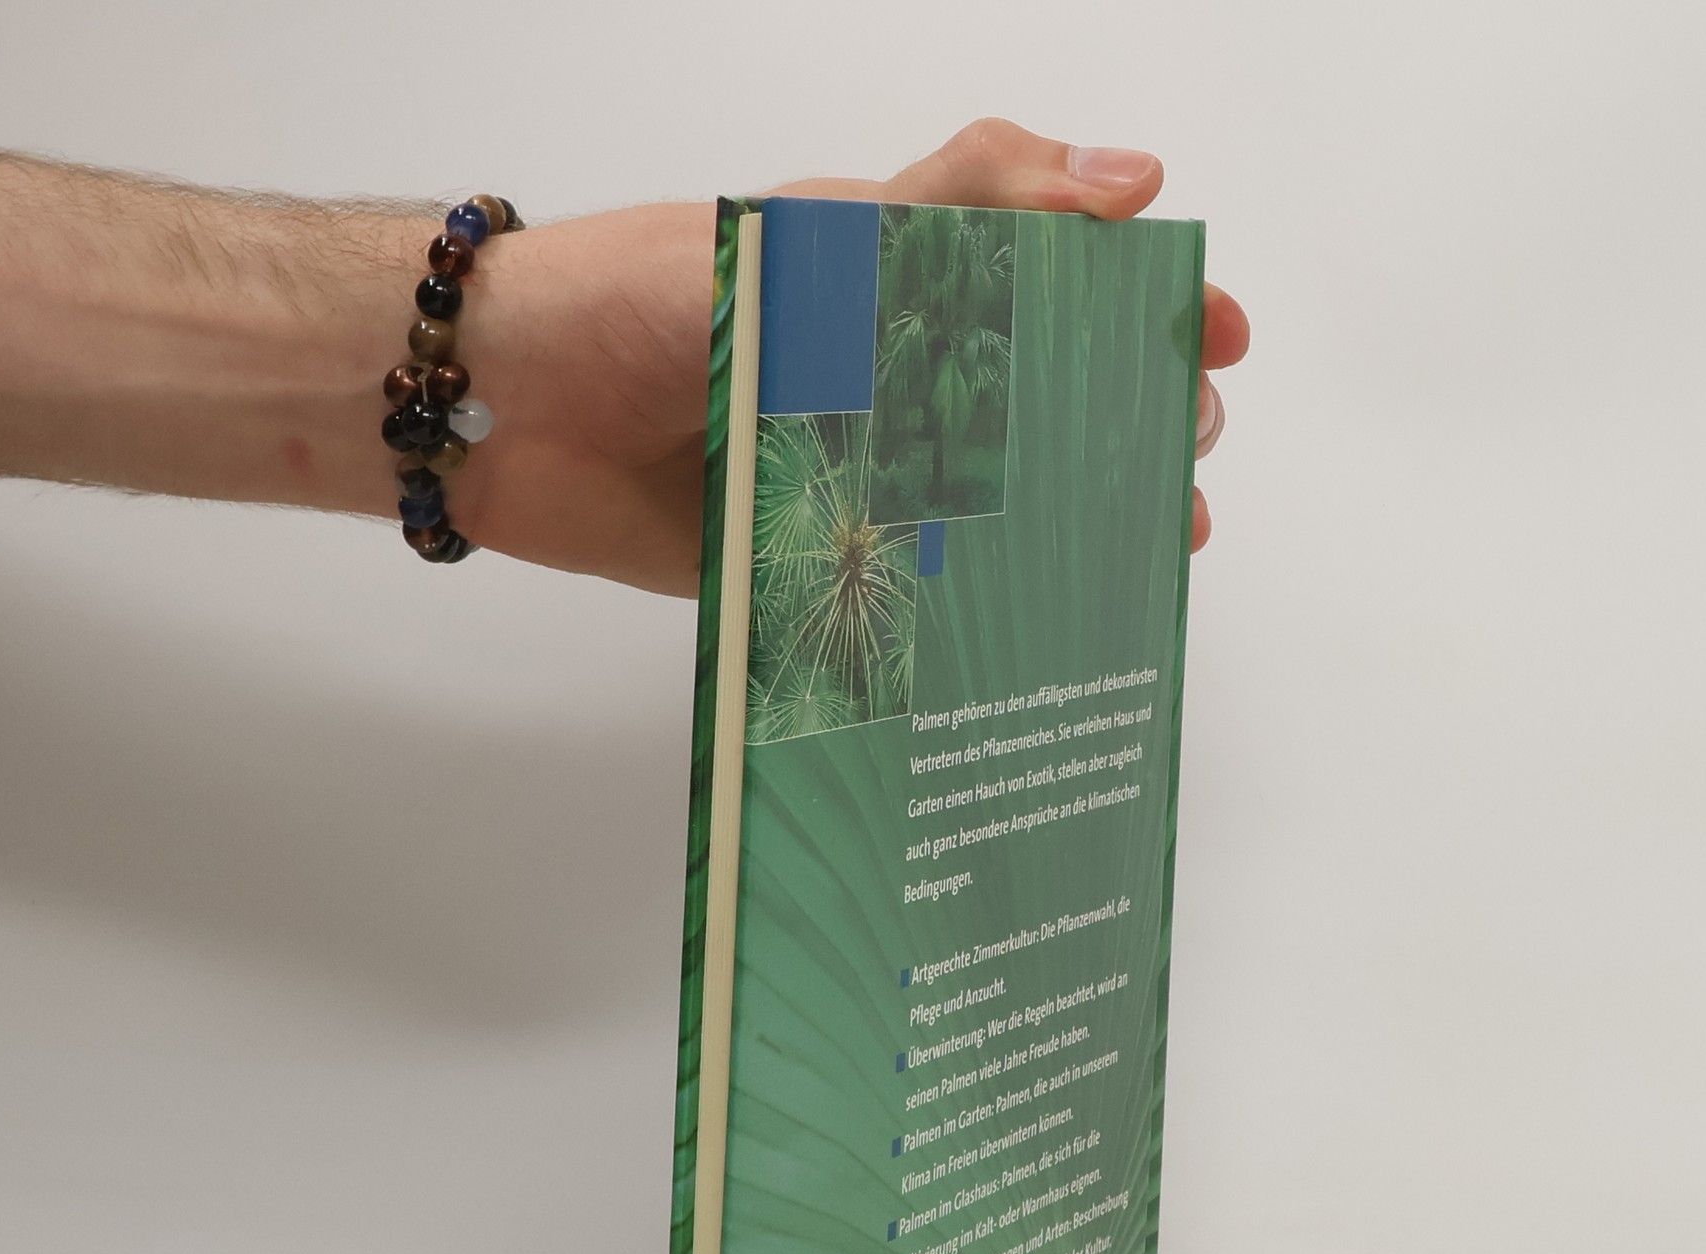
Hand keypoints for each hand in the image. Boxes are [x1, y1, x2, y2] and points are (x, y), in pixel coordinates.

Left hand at [464, 119, 1248, 593]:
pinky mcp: (802, 564)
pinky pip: (901, 593)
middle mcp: (882, 381)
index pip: (1053, 289)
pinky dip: (969, 608)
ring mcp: (848, 476)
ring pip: (988, 507)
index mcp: (895, 286)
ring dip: (1070, 527)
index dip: (1139, 311)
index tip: (1211, 343)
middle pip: (1037, 406)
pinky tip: (1034, 626)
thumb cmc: (644, 296)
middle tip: (1182, 459)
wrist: (494, 405)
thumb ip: (966, 204)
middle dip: (1125, 428)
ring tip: (1145, 548)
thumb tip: (1132, 175)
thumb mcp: (819, 232)